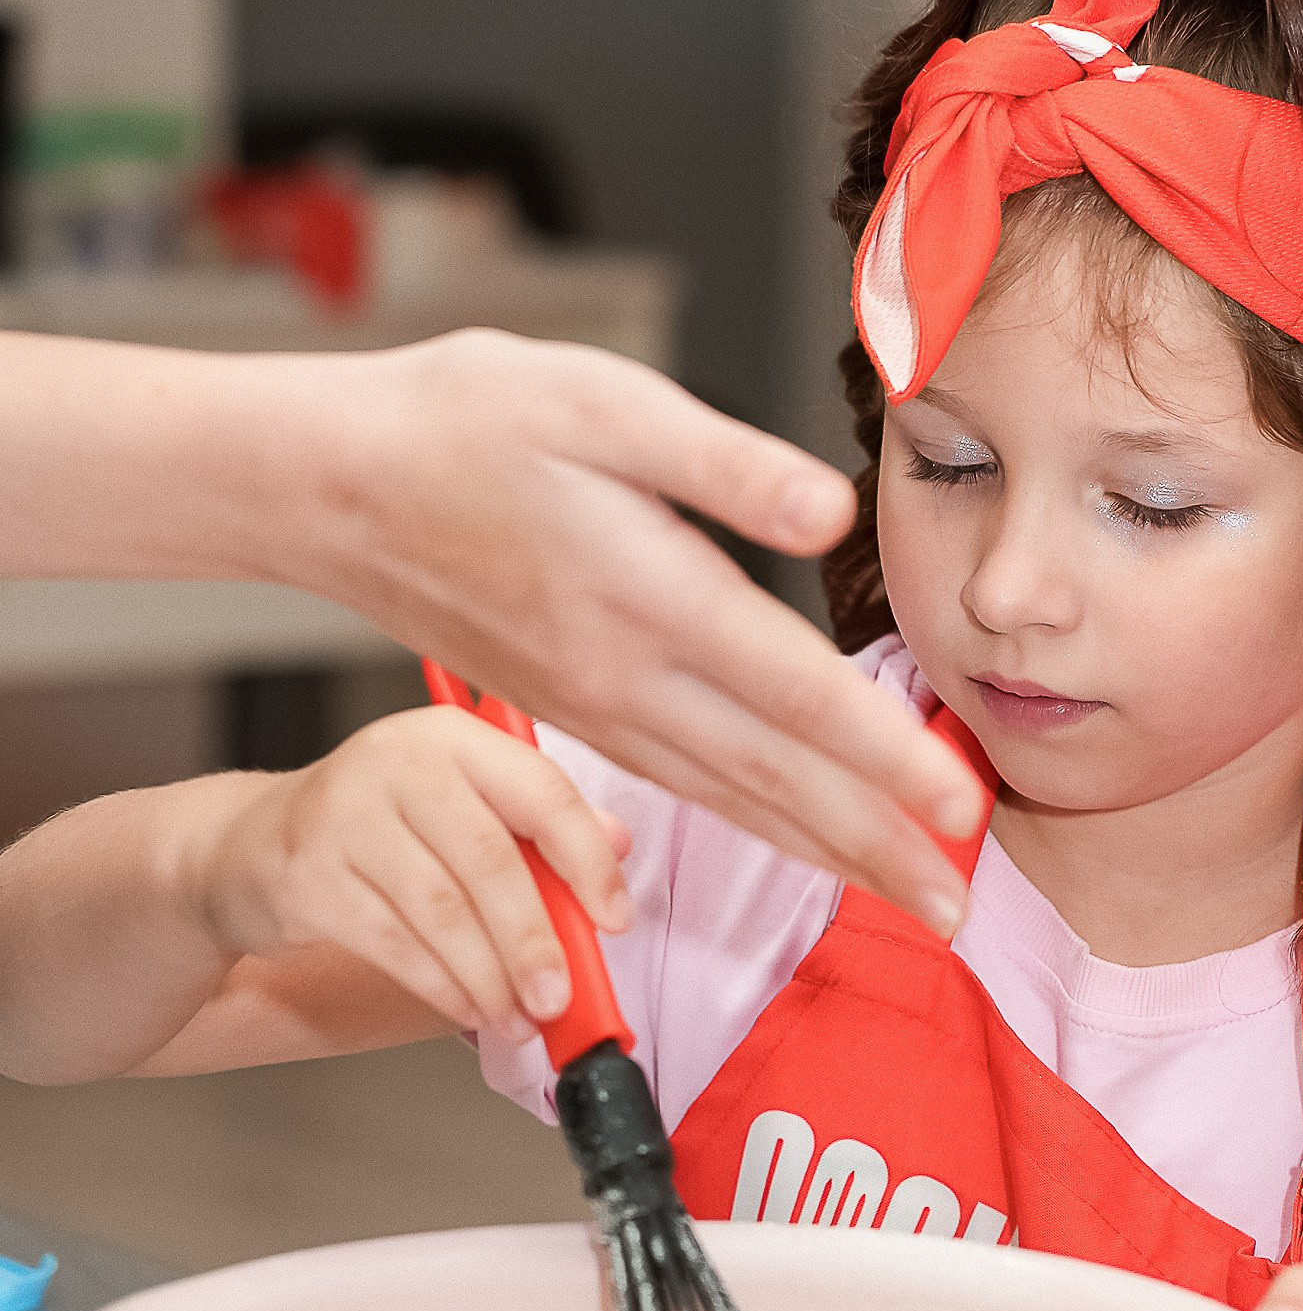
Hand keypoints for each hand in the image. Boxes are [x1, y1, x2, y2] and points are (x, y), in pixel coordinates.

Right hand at [181, 709, 634, 1040]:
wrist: (252, 845)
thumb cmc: (383, 826)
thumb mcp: (461, 801)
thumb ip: (536, 820)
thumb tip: (618, 845)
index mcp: (452, 736)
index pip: (539, 792)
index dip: (586, 861)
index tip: (616, 919)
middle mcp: (397, 763)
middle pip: (488, 860)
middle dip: (533, 940)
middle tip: (560, 997)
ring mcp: (344, 817)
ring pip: (440, 912)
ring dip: (490, 977)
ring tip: (520, 1018)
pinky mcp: (308, 876)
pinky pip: (394, 944)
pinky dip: (442, 986)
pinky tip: (472, 1009)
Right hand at [278, 332, 984, 931]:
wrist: (332, 484)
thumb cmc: (464, 422)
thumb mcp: (597, 400)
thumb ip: (722, 462)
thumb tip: (824, 510)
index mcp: (645, 592)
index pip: (791, 691)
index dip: (883, 754)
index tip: (961, 804)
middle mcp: (624, 674)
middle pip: (774, 777)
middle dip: (876, 845)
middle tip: (956, 910)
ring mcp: (597, 707)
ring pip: (733, 798)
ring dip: (829, 853)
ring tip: (906, 900)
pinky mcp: (578, 715)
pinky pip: (690, 790)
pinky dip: (762, 826)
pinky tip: (805, 843)